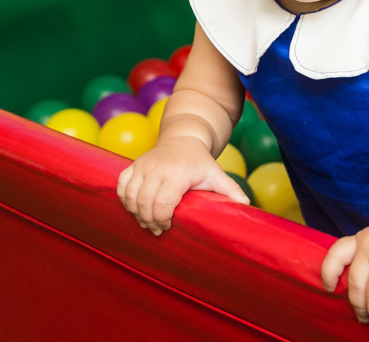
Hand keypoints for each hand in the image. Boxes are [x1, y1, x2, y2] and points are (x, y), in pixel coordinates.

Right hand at [116, 136, 249, 234]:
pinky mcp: (133, 165)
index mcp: (178, 174)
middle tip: (157, 229)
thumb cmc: (200, 162)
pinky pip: (121, 186)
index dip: (163, 220)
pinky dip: (125, 200)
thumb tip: (248, 208)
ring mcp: (143, 166)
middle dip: (149, 221)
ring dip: (136, 213)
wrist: (183, 138)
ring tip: (146, 221)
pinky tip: (135, 208)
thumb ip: (231, 191)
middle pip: (144, 203)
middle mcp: (157, 169)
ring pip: (130, 196)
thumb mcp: (217, 175)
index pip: (163, 203)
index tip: (168, 226)